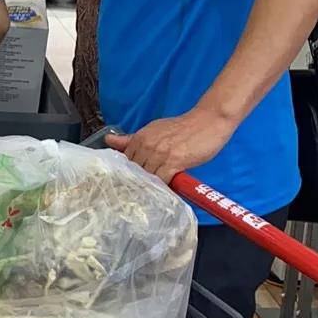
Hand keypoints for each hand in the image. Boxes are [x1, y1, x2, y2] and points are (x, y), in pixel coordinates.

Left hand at [106, 107, 236, 183]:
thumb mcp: (154, 129)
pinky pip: (161, 181)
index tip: (128, 183)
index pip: (125, 161)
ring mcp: (159, 154)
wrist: (208, 121)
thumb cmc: (183, 128)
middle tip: (137, 194)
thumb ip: (132, 138)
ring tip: (150, 196)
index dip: (127, 173)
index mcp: (140, 137)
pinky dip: (161, 188)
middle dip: (136, 182)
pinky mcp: (174, 163)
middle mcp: (147, 145)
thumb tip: (109, 140)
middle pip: (134, 171)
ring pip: (146, 177)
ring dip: (148, 187)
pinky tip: (162, 192)